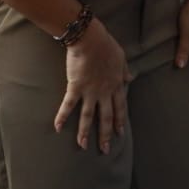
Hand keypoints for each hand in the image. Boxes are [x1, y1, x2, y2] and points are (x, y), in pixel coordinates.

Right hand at [54, 20, 132, 153]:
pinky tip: (56, 127)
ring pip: (88, 116)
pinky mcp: (75, 87)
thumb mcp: (121, 58)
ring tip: (83, 146)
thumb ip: (125, 70)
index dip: (120, 120)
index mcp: (116, 84)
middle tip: (106, 150)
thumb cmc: (106, 45)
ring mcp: (90, 91)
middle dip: (106, 135)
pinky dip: (62, 116)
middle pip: (106, 117)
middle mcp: (105, 92)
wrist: (90, 39)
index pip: (120, 107)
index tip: (120, 133)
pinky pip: (68, 105)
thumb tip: (131, 78)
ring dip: (85, 133)